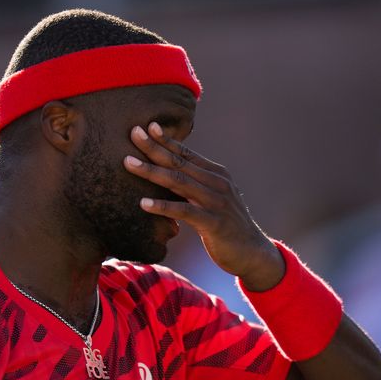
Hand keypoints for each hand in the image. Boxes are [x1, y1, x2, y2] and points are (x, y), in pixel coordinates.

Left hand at [124, 122, 284, 290]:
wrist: (252, 253)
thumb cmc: (226, 227)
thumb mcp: (211, 200)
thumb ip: (194, 187)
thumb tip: (168, 177)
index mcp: (216, 174)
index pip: (186, 153)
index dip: (166, 140)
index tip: (146, 125)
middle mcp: (216, 183)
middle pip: (179, 161)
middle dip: (154, 147)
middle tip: (132, 132)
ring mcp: (216, 202)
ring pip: (178, 181)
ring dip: (151, 171)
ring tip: (128, 163)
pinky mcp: (213, 223)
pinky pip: (184, 211)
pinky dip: (162, 206)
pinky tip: (143, 203)